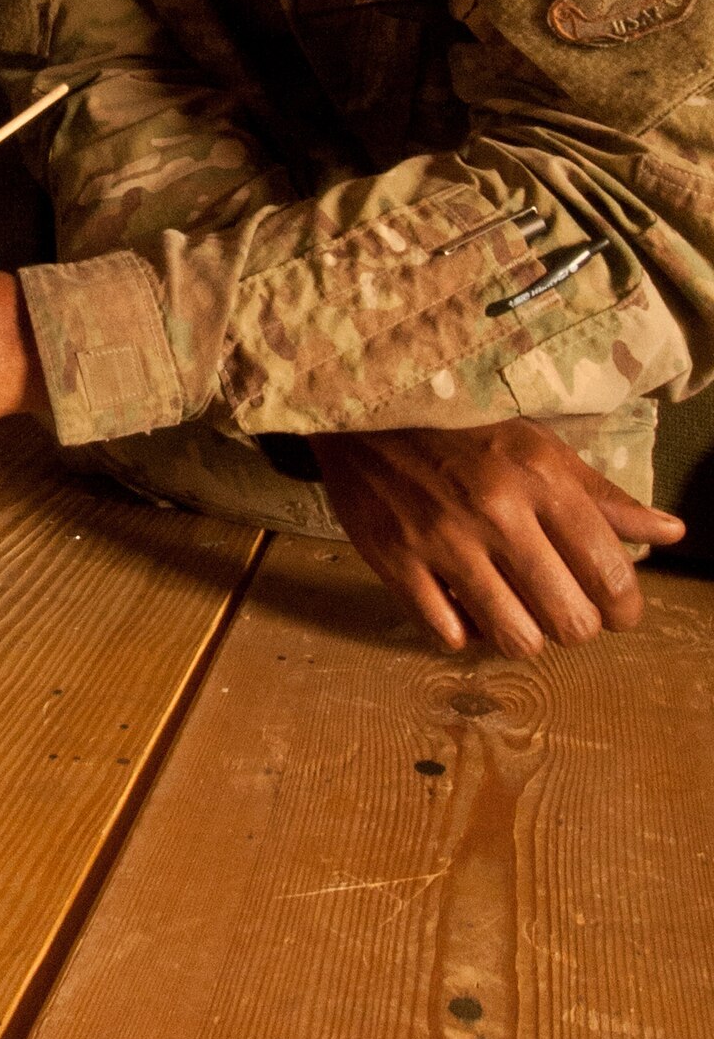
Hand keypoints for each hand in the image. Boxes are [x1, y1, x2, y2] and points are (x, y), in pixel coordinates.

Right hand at [307, 419, 684, 659]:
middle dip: (575, 625)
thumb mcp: (540, 445)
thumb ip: (604, 497)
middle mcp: (497, 513)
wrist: (367, 400)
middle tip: (561, 607)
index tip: (613, 607)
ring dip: (523, 635)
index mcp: (542, 479)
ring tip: (515, 610)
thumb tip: (672, 532)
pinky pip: (447, 634)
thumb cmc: (464, 422)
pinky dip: (463, 630)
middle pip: (570, 621)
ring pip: (514, 639)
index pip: (611, 576)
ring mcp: (442, 541)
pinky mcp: (394, 560)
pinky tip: (463, 602)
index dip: (624, 608)